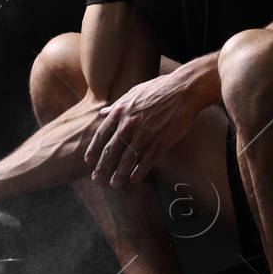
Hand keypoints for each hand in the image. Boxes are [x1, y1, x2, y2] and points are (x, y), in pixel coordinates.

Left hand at [85, 72, 201, 187]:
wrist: (184, 90)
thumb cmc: (159, 89)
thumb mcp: (133, 93)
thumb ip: (116, 106)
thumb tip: (102, 113)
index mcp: (121, 112)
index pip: (101, 135)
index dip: (94, 149)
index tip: (88, 161)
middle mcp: (129, 124)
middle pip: (111, 150)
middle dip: (102, 167)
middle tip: (97, 179)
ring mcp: (144, 134)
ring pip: (127, 159)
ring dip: (119, 174)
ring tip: (115, 184)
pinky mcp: (160, 141)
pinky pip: (147, 160)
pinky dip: (139, 172)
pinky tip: (134, 180)